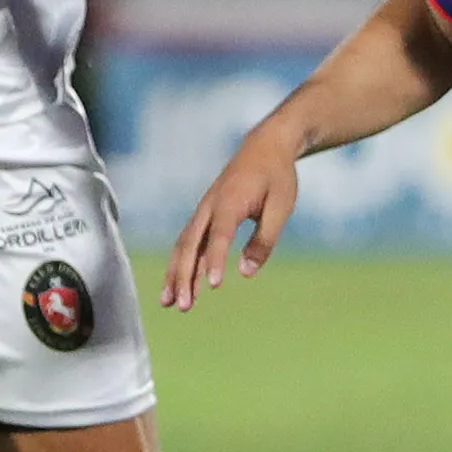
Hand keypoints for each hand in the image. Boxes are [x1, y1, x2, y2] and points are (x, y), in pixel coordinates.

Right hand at [161, 125, 303, 310]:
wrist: (265, 146)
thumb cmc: (276, 176)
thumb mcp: (281, 206)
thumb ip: (264, 240)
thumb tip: (246, 272)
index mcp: (230, 201)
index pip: (219, 235)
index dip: (214, 260)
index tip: (213, 285)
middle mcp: (210, 206)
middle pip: (190, 244)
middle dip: (184, 276)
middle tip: (184, 305)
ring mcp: (204, 211)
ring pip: (184, 246)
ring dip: (176, 274)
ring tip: (170, 303)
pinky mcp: (205, 216)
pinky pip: (189, 243)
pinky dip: (182, 265)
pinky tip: (181, 287)